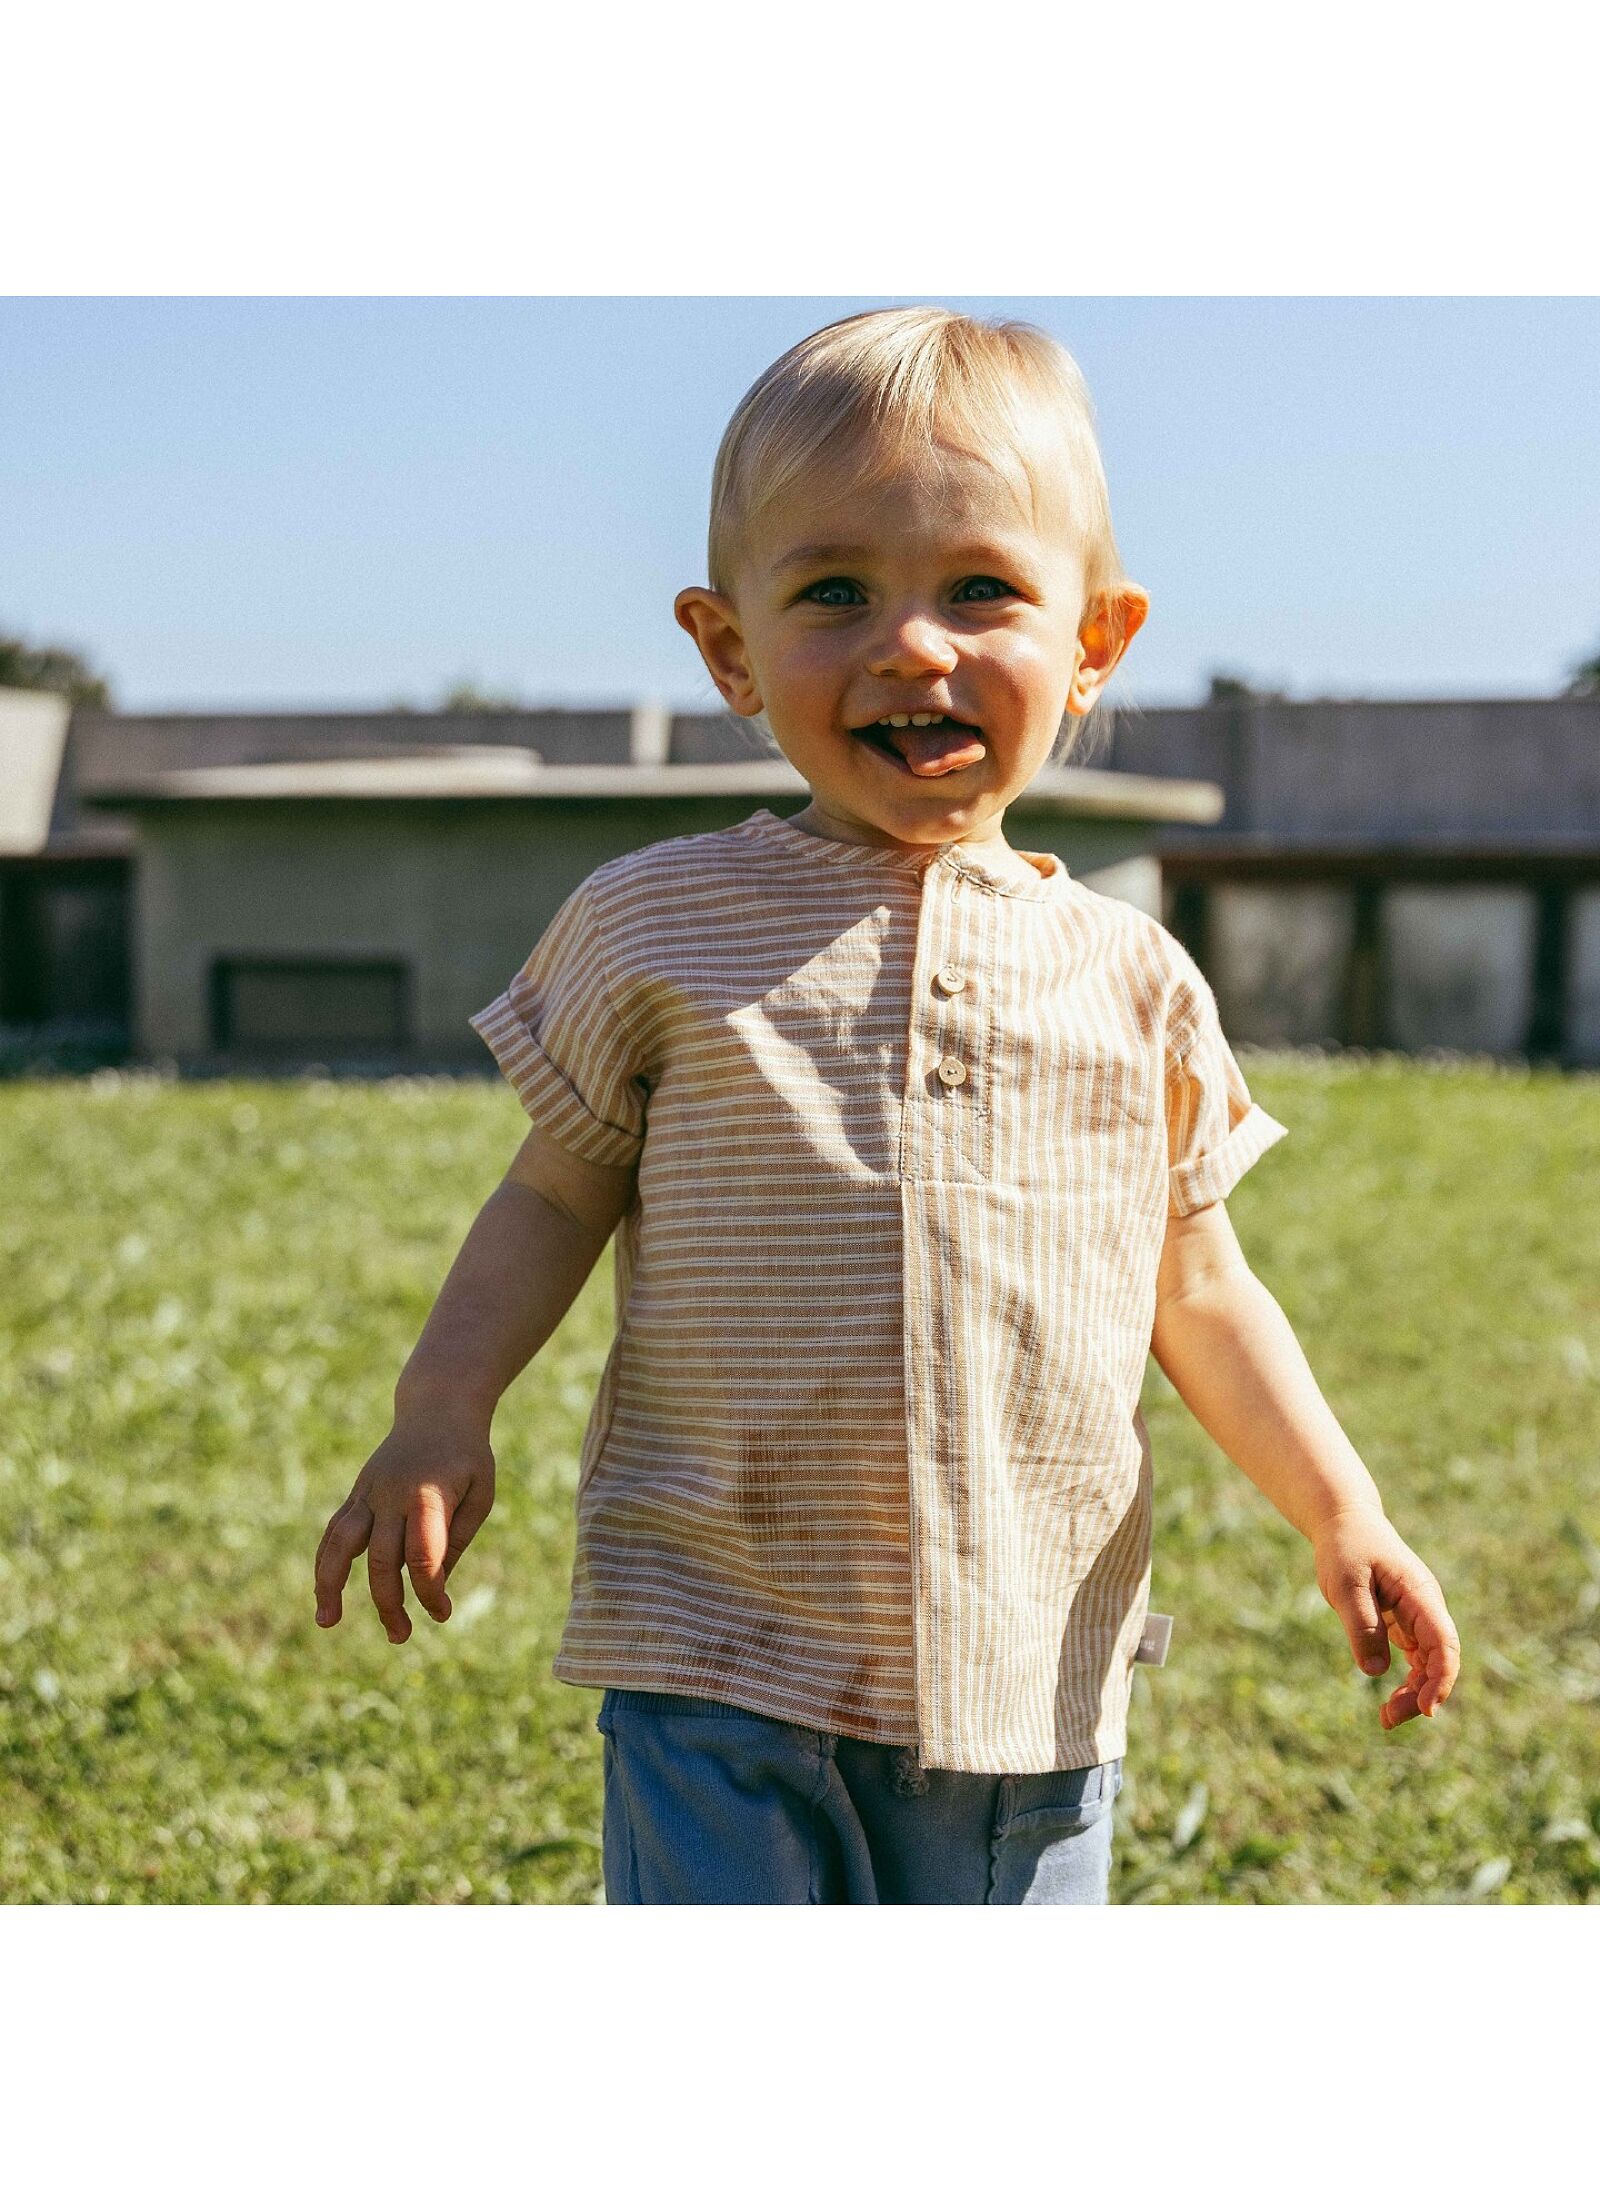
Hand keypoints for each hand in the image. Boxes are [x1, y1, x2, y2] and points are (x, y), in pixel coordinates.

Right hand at [314, 1410, 494, 1643]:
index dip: (430, 1591)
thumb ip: (458, 1537)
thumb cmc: (466, 1455)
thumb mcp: (481, 1492)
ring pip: (341, 1543)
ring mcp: (368, 1493)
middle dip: (389, 1603)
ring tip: (328, 1622)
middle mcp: (391, 1494)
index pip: (423, 1555)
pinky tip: (324, 1593)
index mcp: (428, 1495)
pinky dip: (325, 1562)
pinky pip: (334, 1531)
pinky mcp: (357, 1493)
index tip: (442, 1614)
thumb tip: (434, 1582)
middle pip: (381, 1559)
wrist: (437, 1407)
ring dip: (332, 1585)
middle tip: (401, 1636)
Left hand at [1312, 1508, 1460, 1728]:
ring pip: (1428, 1663)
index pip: (1444, 1643)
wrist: (1344, 1522)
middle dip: (1422, 1694)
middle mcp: (1426, 1608)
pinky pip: (1415, 1658)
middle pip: (1439, 1660)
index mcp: (1420, 1594)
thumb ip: (1362, 1625)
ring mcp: (1418, 1616)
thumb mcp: (1346, 1585)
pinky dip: (1407, 1681)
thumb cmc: (1345, 1548)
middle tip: (1388, 1719)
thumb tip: (1375, 1672)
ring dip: (1415, 1692)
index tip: (1425, 1708)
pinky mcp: (1404, 1622)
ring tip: (1386, 1718)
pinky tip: (1391, 1701)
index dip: (1440, 1678)